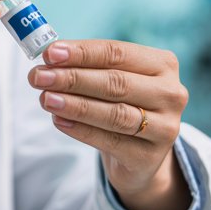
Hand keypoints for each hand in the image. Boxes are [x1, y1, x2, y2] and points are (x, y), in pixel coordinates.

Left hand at [29, 40, 190, 209]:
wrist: (142, 154)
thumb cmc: (123, 105)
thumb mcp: (113, 80)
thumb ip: (88, 66)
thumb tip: (49, 57)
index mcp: (163, 64)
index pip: (118, 53)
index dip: (82, 53)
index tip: (50, 53)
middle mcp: (170, 93)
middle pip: (116, 83)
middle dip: (73, 78)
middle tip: (39, 76)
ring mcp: (165, 127)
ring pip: (114, 113)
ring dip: (75, 105)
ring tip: (46, 99)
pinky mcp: (150, 156)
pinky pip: (110, 141)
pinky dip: (81, 129)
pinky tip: (58, 120)